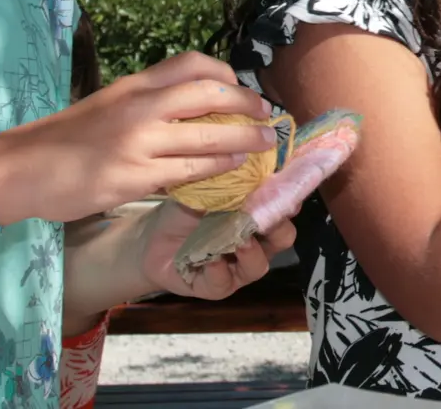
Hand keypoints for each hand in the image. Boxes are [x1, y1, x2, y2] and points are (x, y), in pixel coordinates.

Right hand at [0, 53, 277, 224]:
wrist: (19, 169)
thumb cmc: (64, 139)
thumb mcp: (108, 104)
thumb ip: (146, 102)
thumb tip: (194, 105)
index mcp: (133, 85)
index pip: (192, 63)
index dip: (226, 73)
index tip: (242, 87)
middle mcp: (139, 107)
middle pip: (211, 92)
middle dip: (247, 103)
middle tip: (266, 114)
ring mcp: (138, 142)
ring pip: (209, 135)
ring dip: (244, 139)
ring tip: (263, 143)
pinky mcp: (134, 177)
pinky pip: (190, 170)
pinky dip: (219, 167)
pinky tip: (233, 168)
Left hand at [62, 200, 299, 334]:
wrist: (152, 240)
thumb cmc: (186, 210)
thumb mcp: (207, 189)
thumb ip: (230, 181)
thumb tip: (247, 154)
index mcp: (259, 217)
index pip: (285, 208)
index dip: (288, 199)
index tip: (284, 188)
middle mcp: (256, 243)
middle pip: (283, 238)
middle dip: (278, 228)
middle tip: (265, 215)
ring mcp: (237, 268)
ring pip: (258, 266)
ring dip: (251, 253)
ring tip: (240, 241)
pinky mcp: (215, 287)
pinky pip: (224, 284)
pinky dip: (219, 271)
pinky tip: (211, 259)